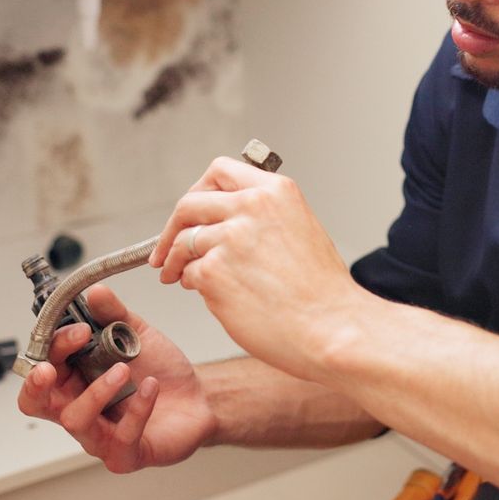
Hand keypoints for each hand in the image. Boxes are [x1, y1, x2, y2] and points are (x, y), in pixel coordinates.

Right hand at [16, 285, 217, 472]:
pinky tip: (150, 387)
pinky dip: (137, 410)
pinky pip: (121, 437)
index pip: (40, 367)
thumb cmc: (159, 371)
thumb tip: (94, 292)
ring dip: (95, 391)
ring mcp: (98, 437)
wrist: (199, 397)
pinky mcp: (124, 455)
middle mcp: (77, 408)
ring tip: (122, 370)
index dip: (50, 349)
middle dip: (37, 384)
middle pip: (35, 403)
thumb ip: (114, 314)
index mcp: (72, 380)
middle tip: (51, 366)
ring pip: (75, 420)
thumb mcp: (135, 335)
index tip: (78, 330)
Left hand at [149, 156, 368, 379]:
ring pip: (183, 242)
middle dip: (172, 228)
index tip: (191, 212)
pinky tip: (209, 295)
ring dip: (175, 261)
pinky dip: (192, 285)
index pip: (219, 171)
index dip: (198, 191)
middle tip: (166, 248)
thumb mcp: (301, 229)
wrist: (332, 328)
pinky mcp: (214, 272)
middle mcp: (251, 207)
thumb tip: (223, 222)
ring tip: (177, 276)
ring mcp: (230, 238)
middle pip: (189, 203)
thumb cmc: (322, 292)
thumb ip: (263, 215)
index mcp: (276, 191)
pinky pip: (188, 274)